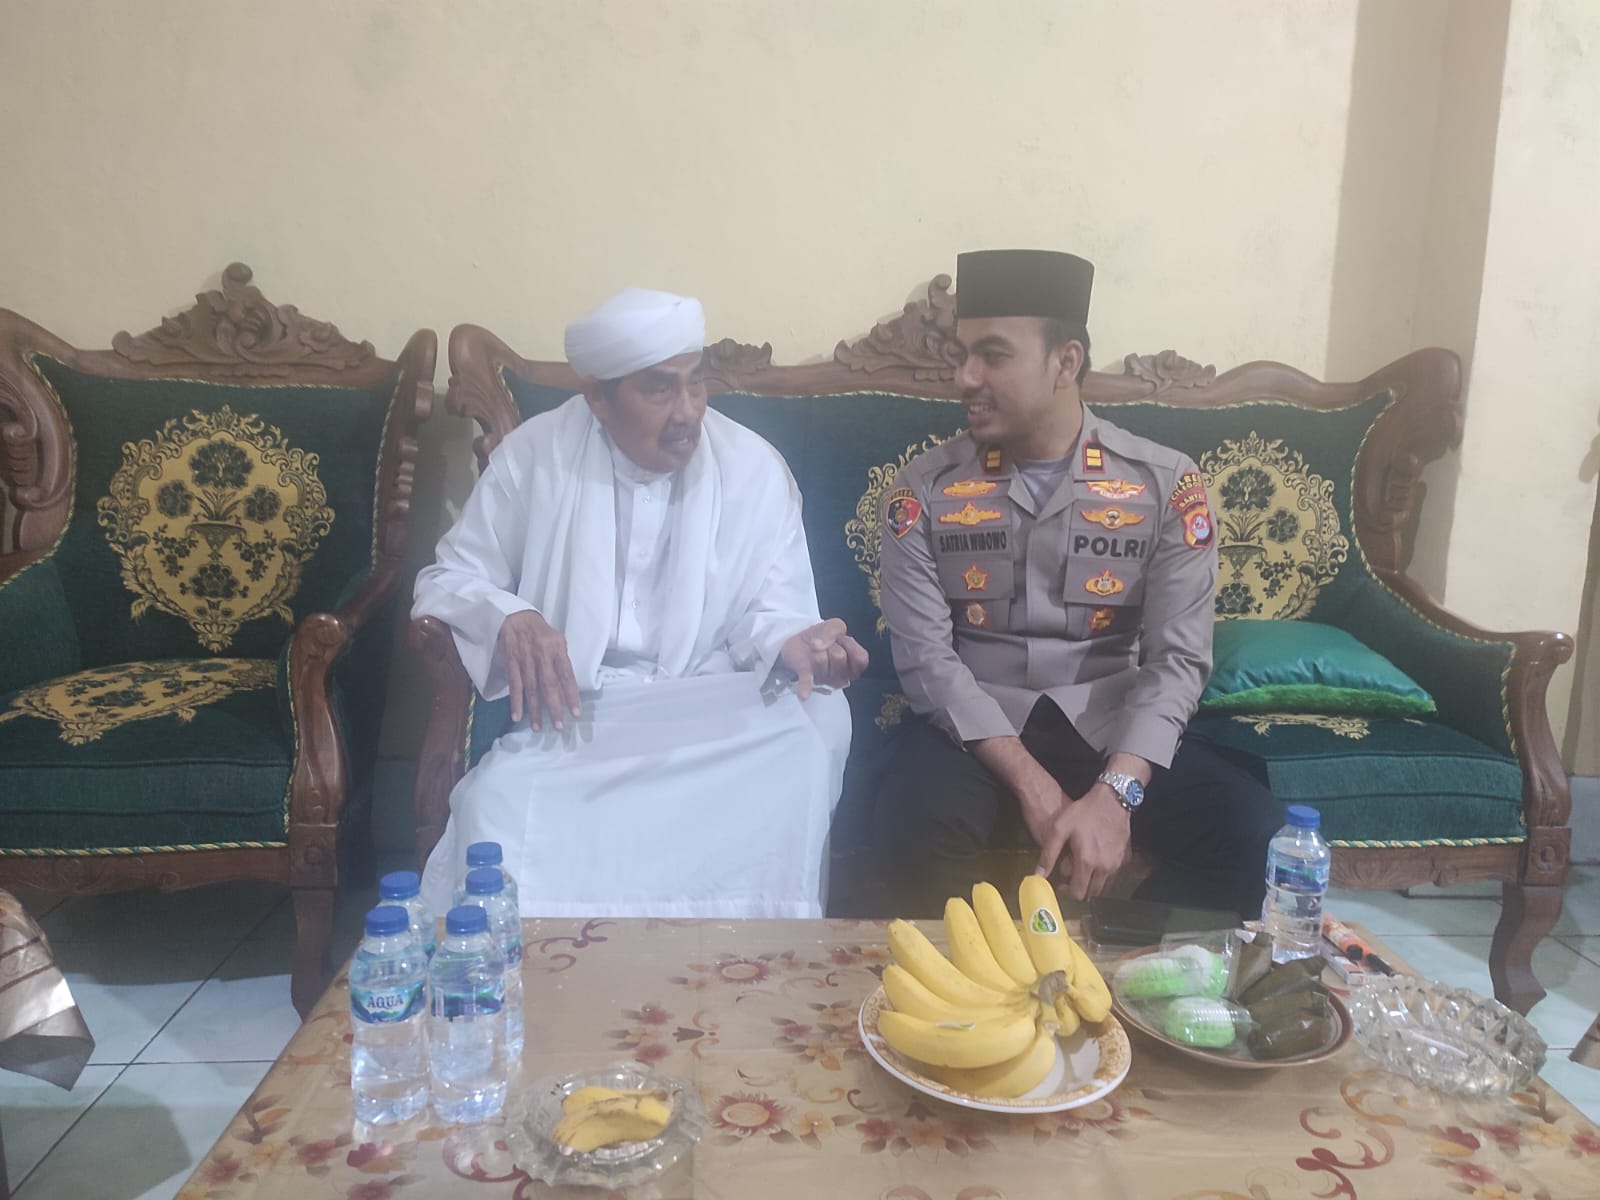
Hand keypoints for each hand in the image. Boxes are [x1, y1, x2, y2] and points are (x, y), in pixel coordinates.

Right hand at [497, 609, 580, 730]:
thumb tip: (568, 685)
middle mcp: (542, 655)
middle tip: (559, 726)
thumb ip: (562, 661)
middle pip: (549, 685)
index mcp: (557, 649)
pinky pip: (514, 685)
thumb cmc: (540, 631)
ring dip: (534, 710)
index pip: (566, 675)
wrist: (514, 617)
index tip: (576, 713)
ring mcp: (525, 659)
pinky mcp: (511, 662)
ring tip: (538, 728)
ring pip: (531, 688)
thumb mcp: (557, 640)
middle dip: (554, 707)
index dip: (571, 695)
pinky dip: (515, 701)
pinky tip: (517, 716)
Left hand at [776, 618, 868, 699]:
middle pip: (840, 657)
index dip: (851, 646)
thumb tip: (821, 644)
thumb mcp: (835, 625)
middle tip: (826, 645)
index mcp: (852, 665)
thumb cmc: (822, 636)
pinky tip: (803, 695)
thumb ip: (835, 628)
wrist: (799, 640)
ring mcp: (824, 678)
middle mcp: (841, 675)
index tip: (842, 640)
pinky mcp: (806, 676)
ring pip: (822, 660)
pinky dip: (805, 688)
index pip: (861, 659)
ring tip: (814, 652)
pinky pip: (808, 683)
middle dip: (830, 645)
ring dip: (816, 650)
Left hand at [1037, 784, 1130, 901]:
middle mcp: (1105, 867)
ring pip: (1104, 887)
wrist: (1112, 799)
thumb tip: (1039, 874)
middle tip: (1071, 871)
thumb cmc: (1084, 812)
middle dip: (1079, 887)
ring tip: (1082, 865)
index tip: (1061, 882)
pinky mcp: (1126, 858)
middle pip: (1091, 894)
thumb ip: (1048, 853)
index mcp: (1087, 861)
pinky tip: (1096, 859)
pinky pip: (1114, 876)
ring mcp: (1118, 864)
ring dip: (1092, 882)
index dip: (1067, 891)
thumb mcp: (1059, 828)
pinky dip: (1104, 874)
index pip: (1078, 893)